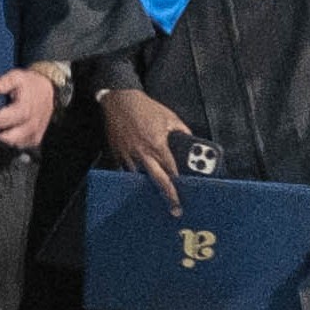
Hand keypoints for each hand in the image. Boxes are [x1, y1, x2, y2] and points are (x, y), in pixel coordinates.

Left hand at [0, 65, 56, 150]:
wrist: (47, 90)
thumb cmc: (31, 85)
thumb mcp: (18, 76)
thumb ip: (6, 81)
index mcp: (24, 109)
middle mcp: (31, 124)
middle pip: (6, 137)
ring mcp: (34, 132)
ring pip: (13, 144)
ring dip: (5, 135)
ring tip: (5, 123)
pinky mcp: (36, 138)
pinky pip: (21, 145)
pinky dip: (14, 140)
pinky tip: (13, 129)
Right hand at [99, 83, 191, 209]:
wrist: (120, 100)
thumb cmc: (145, 108)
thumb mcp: (170, 117)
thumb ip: (182, 131)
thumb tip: (192, 140)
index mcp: (158, 145)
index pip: (172, 169)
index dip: (179, 182)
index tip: (186, 192)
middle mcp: (143, 153)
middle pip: (158, 180)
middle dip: (168, 196)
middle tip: (176, 209)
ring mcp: (129, 156)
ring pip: (140, 179)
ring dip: (149, 188)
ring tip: (156, 199)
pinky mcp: (118, 155)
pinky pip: (126, 172)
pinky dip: (133, 179)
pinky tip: (138, 185)